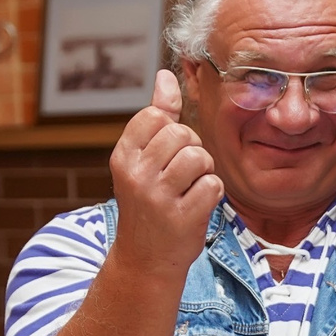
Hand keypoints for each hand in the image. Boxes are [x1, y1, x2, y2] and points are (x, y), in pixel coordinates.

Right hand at [108, 67, 223, 280]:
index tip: (165, 154)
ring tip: (188, 190)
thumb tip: (166, 75)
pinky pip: (213, 184)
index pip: (156, 115)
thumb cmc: (149, 203)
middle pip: (183, 134)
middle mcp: (135, 174)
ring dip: (203, 172)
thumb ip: (157, 117)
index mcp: (123, 156)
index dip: (172, 131)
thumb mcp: (143, 160)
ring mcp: (157, 198)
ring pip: (200, 157)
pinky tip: (195, 206)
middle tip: (181, 176)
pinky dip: (211, 194)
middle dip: (192, 150)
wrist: (145, 260)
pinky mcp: (181, 218)